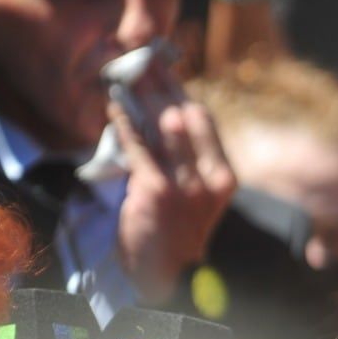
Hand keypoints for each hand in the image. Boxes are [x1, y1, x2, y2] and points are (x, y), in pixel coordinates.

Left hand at [110, 60, 235, 303]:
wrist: (169, 281)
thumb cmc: (177, 237)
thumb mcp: (195, 199)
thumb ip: (186, 162)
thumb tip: (163, 117)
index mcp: (224, 176)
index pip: (204, 119)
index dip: (183, 88)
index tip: (165, 65)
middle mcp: (210, 177)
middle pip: (184, 114)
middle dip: (162, 82)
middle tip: (141, 58)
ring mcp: (186, 185)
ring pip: (161, 125)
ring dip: (140, 95)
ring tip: (123, 73)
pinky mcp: (157, 192)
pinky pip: (138, 146)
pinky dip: (123, 122)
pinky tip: (112, 104)